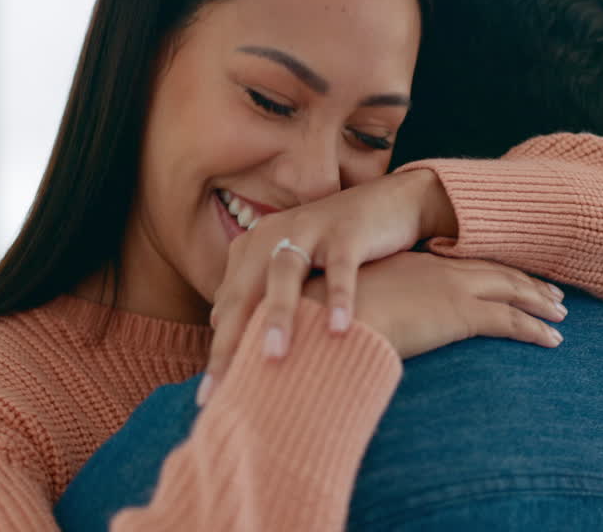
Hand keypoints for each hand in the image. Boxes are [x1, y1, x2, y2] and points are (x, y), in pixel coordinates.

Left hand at [199, 170, 456, 404]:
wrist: (393, 204)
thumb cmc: (340, 252)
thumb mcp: (297, 274)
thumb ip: (263, 301)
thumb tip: (230, 344)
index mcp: (254, 247)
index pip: (229, 306)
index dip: (219, 351)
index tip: (210, 398)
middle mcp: (273, 233)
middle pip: (244, 292)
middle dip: (230, 342)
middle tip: (220, 391)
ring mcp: (310, 227)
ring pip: (285, 273)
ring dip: (278, 314)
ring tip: (272, 357)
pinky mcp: (347, 229)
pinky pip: (342, 267)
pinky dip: (340, 296)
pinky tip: (340, 329)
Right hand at [303, 252, 567, 358]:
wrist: (330, 316)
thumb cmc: (332, 317)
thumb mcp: (355, 306)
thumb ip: (374, 309)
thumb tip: (375, 321)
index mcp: (416, 264)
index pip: (465, 264)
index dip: (493, 270)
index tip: (513, 276)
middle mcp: (439, 269)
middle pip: (496, 272)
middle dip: (527, 282)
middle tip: (553, 293)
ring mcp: (453, 288)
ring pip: (511, 291)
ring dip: (540, 302)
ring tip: (562, 314)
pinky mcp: (460, 313)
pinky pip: (510, 321)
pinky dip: (536, 329)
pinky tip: (553, 340)